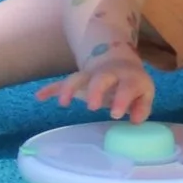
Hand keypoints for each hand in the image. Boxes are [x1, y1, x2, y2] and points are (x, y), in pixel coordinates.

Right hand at [35, 49, 155, 123]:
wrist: (120, 62)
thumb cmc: (132, 84)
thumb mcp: (144, 93)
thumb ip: (142, 106)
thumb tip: (135, 120)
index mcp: (127, 77)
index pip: (126, 86)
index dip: (122, 99)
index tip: (115, 114)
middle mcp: (107, 74)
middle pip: (100, 78)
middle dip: (95, 91)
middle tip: (92, 107)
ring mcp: (90, 76)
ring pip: (78, 78)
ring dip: (69, 89)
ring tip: (62, 103)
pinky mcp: (78, 81)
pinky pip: (62, 83)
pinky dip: (50, 89)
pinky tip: (39, 97)